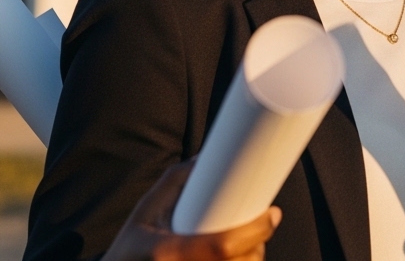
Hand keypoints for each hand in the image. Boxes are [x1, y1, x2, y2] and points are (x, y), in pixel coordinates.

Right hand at [102, 160, 281, 260]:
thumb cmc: (130, 245)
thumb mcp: (146, 209)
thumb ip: (179, 180)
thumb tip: (209, 154)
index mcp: (166, 252)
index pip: (222, 246)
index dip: (254, 231)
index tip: (273, 213)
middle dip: (257, 245)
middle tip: (266, 224)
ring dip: (251, 260)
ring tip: (254, 242)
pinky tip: (244, 258)